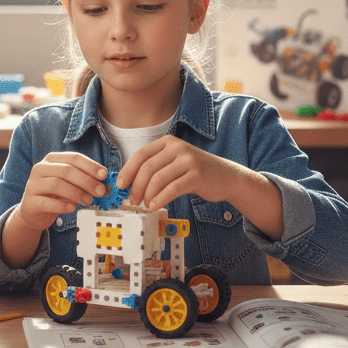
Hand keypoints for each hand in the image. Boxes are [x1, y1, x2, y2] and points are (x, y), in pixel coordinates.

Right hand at [13, 152, 108, 234]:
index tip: (104, 175)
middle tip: (100, 191)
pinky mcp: (30, 201)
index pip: (73, 157)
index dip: (90, 165)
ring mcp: (33, 184)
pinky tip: (72, 208)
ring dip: (76, 193)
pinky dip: (62, 205)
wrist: (33, 212)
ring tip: (89, 200)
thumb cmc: (54, 195)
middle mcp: (40, 168)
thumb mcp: (68, 184)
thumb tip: (103, 184)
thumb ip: (82, 181)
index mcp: (51, 160)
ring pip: (56, 184)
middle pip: (66, 170)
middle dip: (86, 180)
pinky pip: (47, 202)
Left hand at [116, 136, 236, 210]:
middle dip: (136, 186)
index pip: (141, 155)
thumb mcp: (175, 163)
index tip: (120, 185)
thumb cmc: (195, 172)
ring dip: (148, 194)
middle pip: (147, 168)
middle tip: (133, 200)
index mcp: (168, 142)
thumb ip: (156, 168)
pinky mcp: (197, 175)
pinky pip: (172, 188)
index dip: (128, 171)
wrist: (227, 177)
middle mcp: (177, 148)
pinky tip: (155, 206)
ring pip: (158, 179)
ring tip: (145, 204)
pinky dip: (160, 198)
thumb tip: (129, 183)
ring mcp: (188, 160)